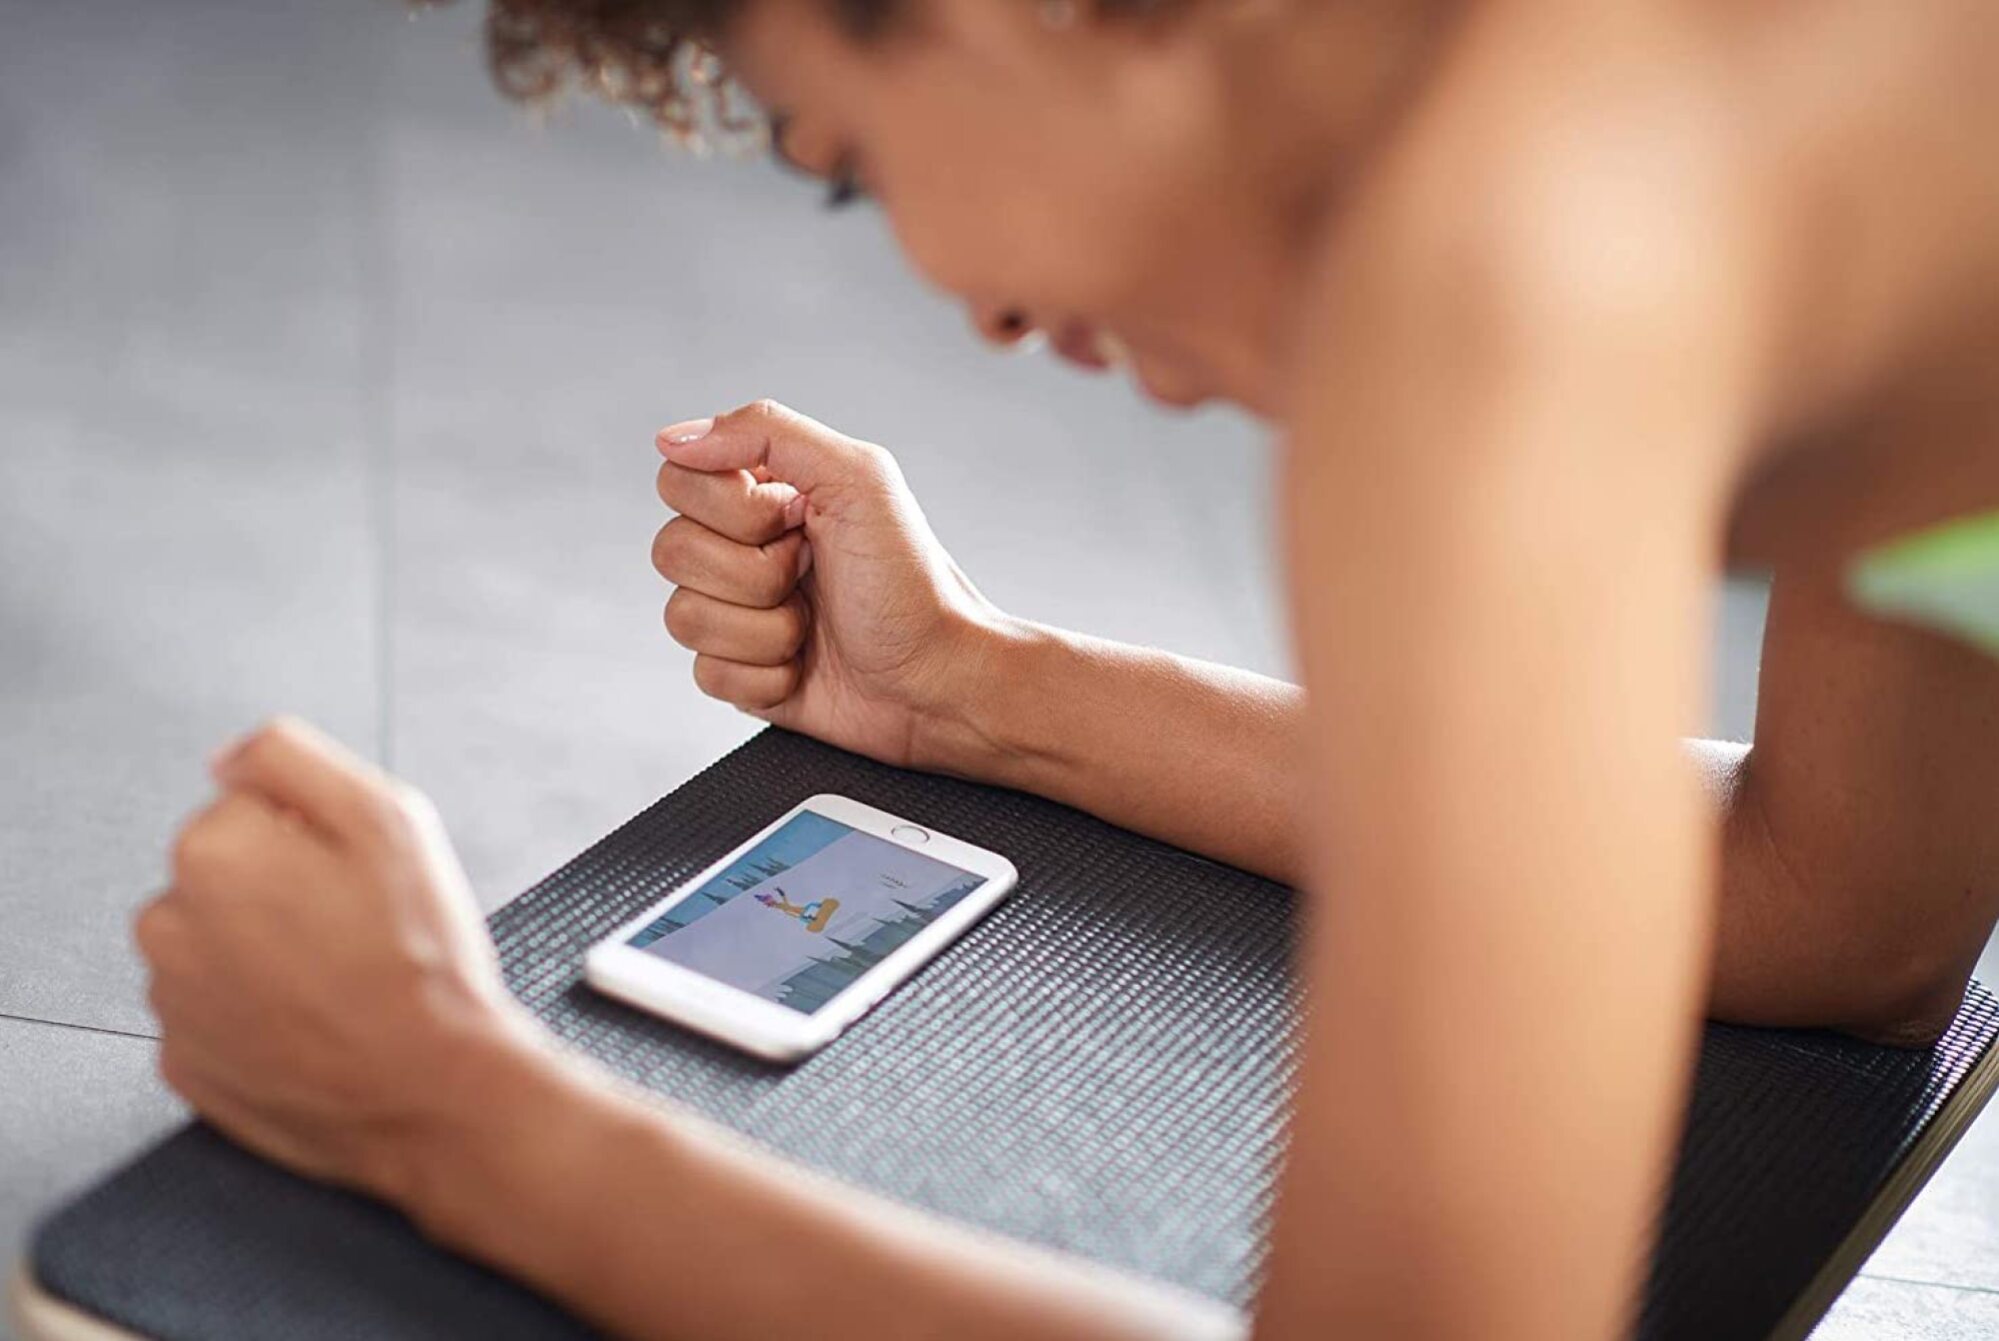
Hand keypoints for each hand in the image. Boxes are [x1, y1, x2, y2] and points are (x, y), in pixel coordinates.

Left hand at [136, 718, 540, 1202]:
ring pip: (217, 942)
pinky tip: (315, 1020)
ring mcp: (172, 1002)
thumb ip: (291, 757)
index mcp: (211, 853)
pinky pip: (215, 1011)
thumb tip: (226, 759)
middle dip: (280, 887)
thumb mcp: (388, 816)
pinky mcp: (183, 1064)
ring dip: (266, 949)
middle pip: (225, 873)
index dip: (314, 833)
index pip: (249, 805)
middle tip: (356, 928)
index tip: (356, 875)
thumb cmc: (419, 959)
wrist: (433, 1093)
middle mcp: (168, 925)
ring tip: (339, 979)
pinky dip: (257, 1012)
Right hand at [653, 399, 1008, 769]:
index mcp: (768, 493)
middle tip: (811, 574)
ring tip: (813, 624)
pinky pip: (706, 672)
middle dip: (753, 573)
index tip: (798, 520)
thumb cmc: (914, 585)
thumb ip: (766, 432)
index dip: (735, 510)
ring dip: (763, 628)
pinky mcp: (741, 673)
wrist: (940, 681)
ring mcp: (739, 614)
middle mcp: (745, 549)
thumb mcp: (859, 479)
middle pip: (671, 550)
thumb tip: (675, 439)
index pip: (680, 481)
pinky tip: (805, 664)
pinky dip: (765, 673)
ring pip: (681, 617)